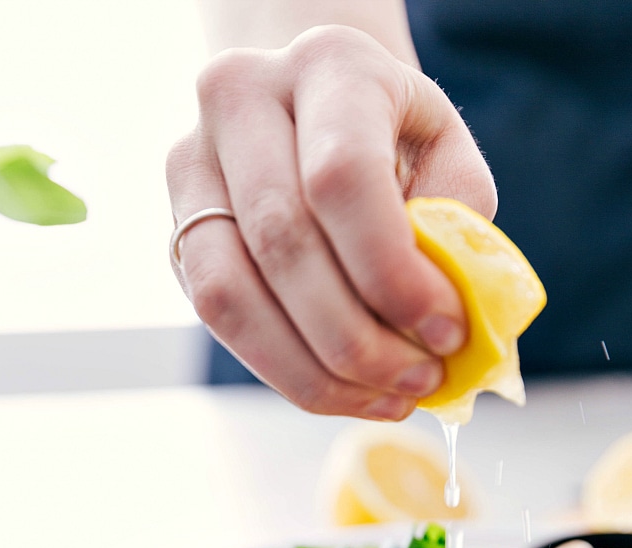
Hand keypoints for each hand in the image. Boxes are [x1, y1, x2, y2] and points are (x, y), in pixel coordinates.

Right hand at [167, 25, 496, 418]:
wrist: (318, 109)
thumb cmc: (396, 140)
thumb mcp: (447, 158)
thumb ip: (455, 227)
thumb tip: (444, 324)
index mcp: (327, 65)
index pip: (342, 176)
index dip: (393, 272)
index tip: (447, 333)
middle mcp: (240, 99)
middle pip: (283, 242)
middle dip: (360, 337)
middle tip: (422, 380)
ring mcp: (193, 165)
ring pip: (231, 293)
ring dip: (316, 370)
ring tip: (388, 397)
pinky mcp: (176, 230)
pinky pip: (219, 319)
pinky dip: (289, 372)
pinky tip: (347, 391)